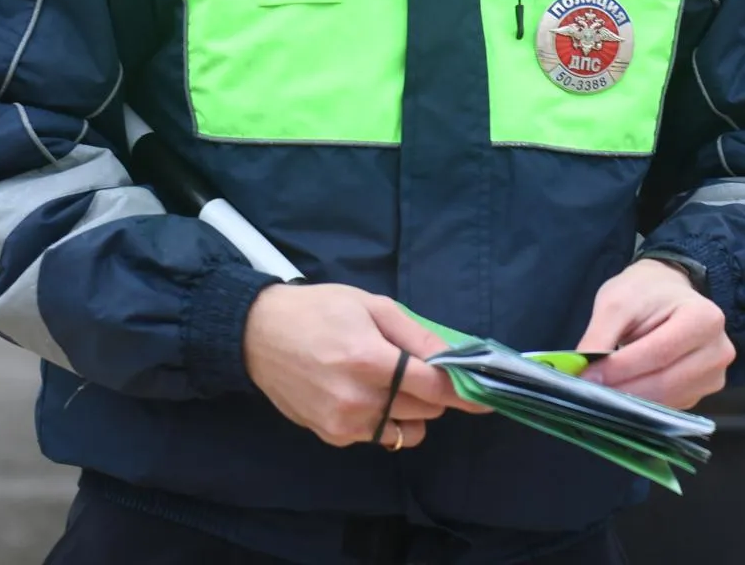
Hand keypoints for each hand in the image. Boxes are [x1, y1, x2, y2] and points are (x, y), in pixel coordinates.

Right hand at [242, 283, 486, 449]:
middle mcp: (357, 399)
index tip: (487, 397)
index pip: (434, 388)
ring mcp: (343, 424)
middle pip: (426, 410)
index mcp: (368, 359)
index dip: (464, 391)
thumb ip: (416, 335)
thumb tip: (455, 358)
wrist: (258, 335)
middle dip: (431, 392)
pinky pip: (380, 437)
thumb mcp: (370, 307)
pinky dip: (385, 420)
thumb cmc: (319, 311)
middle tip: (417, 368)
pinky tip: (364, 395)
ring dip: (411, 411)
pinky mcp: (332, 438)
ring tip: (389, 383)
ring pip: (407, 431)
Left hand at [575, 259, 733, 410]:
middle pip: (666, 382)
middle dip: (623, 390)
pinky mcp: (703, 392)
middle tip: (588, 393)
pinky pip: (671, 407)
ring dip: (631, 404)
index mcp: (703, 319)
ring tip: (601, 395)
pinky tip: (622, 397)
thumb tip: (581, 373)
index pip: (659, 353)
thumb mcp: (617, 301)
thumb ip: (599, 336)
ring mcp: (715, 376)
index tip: (587, 378)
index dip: (621, 369)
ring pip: (668, 401)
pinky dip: (643, 407)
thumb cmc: (645, 292)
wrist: (668, 291)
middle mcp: (718, 351)